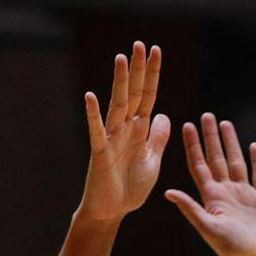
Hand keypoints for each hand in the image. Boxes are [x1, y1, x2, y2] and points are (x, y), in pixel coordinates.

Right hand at [76, 42, 170, 222]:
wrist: (113, 211)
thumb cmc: (131, 187)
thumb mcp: (152, 160)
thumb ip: (158, 138)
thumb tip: (165, 114)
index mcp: (140, 130)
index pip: (149, 96)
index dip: (153, 75)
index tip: (156, 50)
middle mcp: (125, 129)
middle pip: (134, 94)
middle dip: (138, 70)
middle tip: (140, 44)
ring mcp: (112, 138)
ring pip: (117, 105)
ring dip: (120, 83)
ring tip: (122, 58)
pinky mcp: (100, 152)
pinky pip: (97, 131)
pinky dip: (93, 115)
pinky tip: (90, 96)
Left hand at [165, 114, 255, 255]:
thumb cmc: (228, 248)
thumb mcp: (207, 226)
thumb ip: (190, 208)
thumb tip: (167, 192)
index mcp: (211, 196)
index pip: (199, 164)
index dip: (193, 145)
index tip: (187, 125)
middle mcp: (226, 192)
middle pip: (217, 158)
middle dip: (211, 137)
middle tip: (207, 115)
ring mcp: (244, 195)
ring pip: (237, 162)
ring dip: (231, 143)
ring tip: (226, 124)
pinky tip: (254, 147)